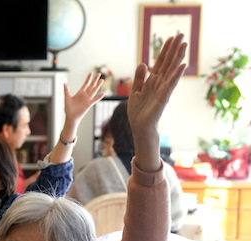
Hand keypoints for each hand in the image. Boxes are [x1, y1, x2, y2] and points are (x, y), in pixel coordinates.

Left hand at [64, 72, 105, 123]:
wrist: (71, 117)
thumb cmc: (69, 108)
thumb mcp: (67, 98)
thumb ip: (66, 91)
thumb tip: (64, 83)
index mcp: (80, 93)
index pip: (85, 84)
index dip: (88, 79)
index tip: (91, 73)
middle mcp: (85, 95)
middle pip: (91, 86)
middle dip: (94, 80)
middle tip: (99, 73)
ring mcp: (87, 99)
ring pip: (94, 91)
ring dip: (98, 86)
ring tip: (102, 80)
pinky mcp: (89, 104)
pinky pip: (95, 100)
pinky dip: (99, 97)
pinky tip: (103, 93)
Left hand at [128, 34, 186, 171]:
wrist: (139, 127)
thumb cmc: (138, 111)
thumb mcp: (134, 91)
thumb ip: (139, 78)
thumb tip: (143, 63)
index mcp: (152, 81)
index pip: (160, 62)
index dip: (165, 50)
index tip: (170, 38)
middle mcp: (160, 83)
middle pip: (168, 63)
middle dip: (174, 49)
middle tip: (182, 35)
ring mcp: (163, 89)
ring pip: (172, 70)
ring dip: (178, 57)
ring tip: (184, 45)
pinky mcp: (164, 97)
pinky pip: (171, 84)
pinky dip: (176, 75)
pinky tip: (182, 66)